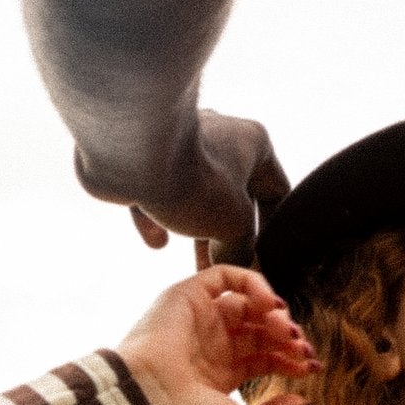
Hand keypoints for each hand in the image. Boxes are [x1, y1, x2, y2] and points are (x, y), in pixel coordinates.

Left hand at [77, 109, 290, 264]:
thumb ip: (241, 248)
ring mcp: (181, 143)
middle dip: (229, 236)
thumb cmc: (193, 180)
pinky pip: (159, 190)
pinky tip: (156, 240)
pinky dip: (159, 216)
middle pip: (234, 196)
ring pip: (196, 195)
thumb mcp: (233, 226)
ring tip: (195, 266)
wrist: (128, 157)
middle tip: (227, 268)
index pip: (276, 191)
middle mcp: (220, 135)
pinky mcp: (147, 154)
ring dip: (196, 231)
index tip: (266, 258)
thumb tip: (235, 261)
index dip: (275, 230)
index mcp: (253, 142)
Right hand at [116, 266, 319, 404]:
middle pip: (260, 329)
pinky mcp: (184, 297)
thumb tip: (300, 401)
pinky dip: (254, 283)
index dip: (291, 359)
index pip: (264, 357)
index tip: (313, 368)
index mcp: (218, 376)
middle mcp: (208, 346)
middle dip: (288, 336)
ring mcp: (197, 321)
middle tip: (302, 348)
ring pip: (247, 303)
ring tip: (286, 329)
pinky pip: (224, 276)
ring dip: (275, 312)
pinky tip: (270, 305)